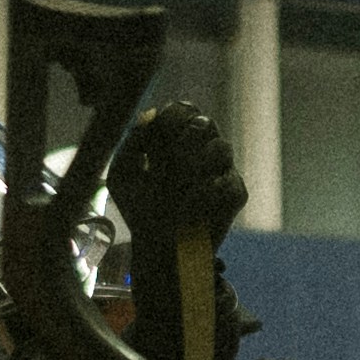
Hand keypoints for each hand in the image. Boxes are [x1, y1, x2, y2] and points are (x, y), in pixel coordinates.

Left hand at [107, 102, 246, 255]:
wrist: (157, 249)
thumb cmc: (139, 208)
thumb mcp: (124, 176)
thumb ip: (133, 143)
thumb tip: (150, 114)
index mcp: (176, 138)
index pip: (183, 110)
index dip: (171, 119)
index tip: (155, 140)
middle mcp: (202, 148)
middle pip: (204, 123)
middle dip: (183, 142)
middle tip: (167, 165)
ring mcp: (221, 170)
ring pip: (221, 147)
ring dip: (194, 168)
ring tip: (175, 192)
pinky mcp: (235, 194)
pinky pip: (229, 184)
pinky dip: (207, 196)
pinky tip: (191, 210)